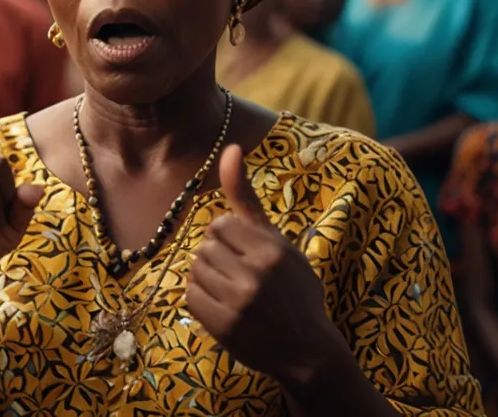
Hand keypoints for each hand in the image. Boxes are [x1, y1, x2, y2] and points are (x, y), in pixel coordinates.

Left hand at [185, 145, 344, 383]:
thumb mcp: (277, 240)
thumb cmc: (293, 288)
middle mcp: (255, 274)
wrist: (307, 350)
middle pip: (204, 246)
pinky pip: (190, 296)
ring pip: (195, 270)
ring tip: (231, 290)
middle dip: (217, 258)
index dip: (229, 238)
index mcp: (272, 249)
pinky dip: (201, 299)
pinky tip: (223, 305)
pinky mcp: (223, 328)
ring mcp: (238, 304)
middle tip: (239, 275)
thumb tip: (229, 147)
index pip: (220, 224)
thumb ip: (247, 196)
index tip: (245, 253)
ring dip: (207, 277)